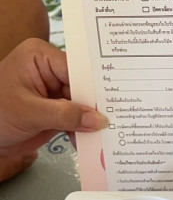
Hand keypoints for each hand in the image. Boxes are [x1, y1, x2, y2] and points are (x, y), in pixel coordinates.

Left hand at [0, 38, 106, 155]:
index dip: (94, 88)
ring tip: (107, 136)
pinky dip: (83, 130)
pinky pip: (76, 117)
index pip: (76, 69)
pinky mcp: (56, 108)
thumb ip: (65, 115)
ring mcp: (54, 90)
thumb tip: (99, 120)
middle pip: (83, 87)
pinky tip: (92, 142)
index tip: (113, 105)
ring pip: (83, 104)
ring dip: (91, 122)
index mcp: (40, 57)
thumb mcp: (30, 113)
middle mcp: (50, 69)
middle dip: (95, 106)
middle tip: (116, 122)